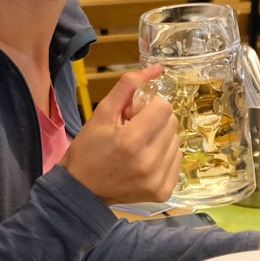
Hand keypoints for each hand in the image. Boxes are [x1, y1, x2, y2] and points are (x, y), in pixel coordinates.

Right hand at [60, 66, 179, 206]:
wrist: (82, 189)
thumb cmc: (89, 149)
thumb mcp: (102, 113)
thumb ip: (129, 86)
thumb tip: (157, 68)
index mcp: (131, 141)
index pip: (164, 108)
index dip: (150, 105)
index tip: (134, 114)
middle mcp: (148, 162)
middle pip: (172, 123)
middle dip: (155, 120)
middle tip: (134, 129)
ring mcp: (157, 179)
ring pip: (176, 141)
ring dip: (161, 137)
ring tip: (139, 146)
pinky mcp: (163, 191)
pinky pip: (177, 159)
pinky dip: (165, 155)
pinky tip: (146, 159)